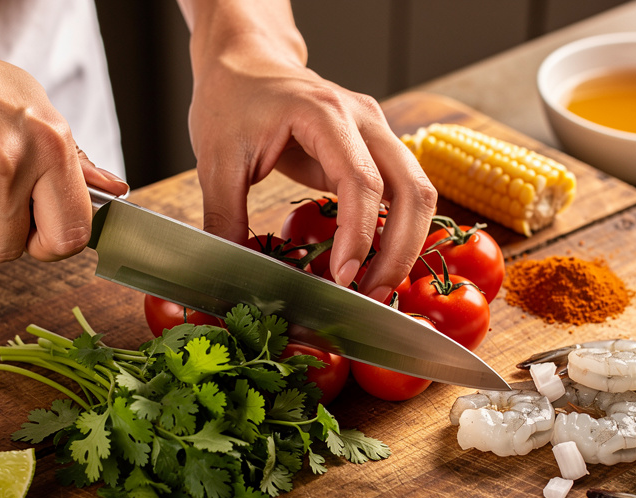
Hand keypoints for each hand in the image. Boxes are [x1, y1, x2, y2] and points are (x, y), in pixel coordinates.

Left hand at [178, 0, 436, 302]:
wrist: (246, 62)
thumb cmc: (231, 100)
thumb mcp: (215, 161)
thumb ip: (225, 218)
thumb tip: (235, 274)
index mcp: (325, 114)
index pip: (362, 181)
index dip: (360, 236)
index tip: (345, 278)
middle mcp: (364, 119)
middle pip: (413, 188)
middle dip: (399, 251)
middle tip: (371, 297)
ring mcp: (377, 131)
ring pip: (419, 192)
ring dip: (406, 245)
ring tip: (376, 288)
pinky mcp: (375, 148)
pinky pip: (403, 193)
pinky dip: (397, 232)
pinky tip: (374, 263)